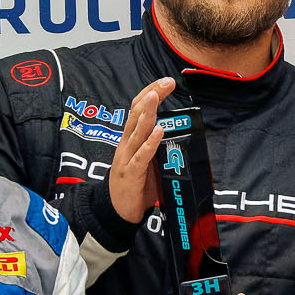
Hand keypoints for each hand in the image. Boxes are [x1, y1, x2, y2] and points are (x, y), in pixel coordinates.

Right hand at [107, 77, 176, 224]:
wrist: (118, 212)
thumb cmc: (136, 186)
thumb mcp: (148, 162)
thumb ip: (158, 147)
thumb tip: (177, 134)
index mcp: (130, 140)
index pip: (137, 110)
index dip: (149, 94)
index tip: (165, 82)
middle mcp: (126, 145)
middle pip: (135, 114)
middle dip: (151, 96)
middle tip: (166, 82)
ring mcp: (127, 158)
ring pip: (136, 131)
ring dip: (147, 112)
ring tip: (155, 96)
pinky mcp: (131, 174)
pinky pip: (142, 156)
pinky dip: (150, 142)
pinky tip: (158, 131)